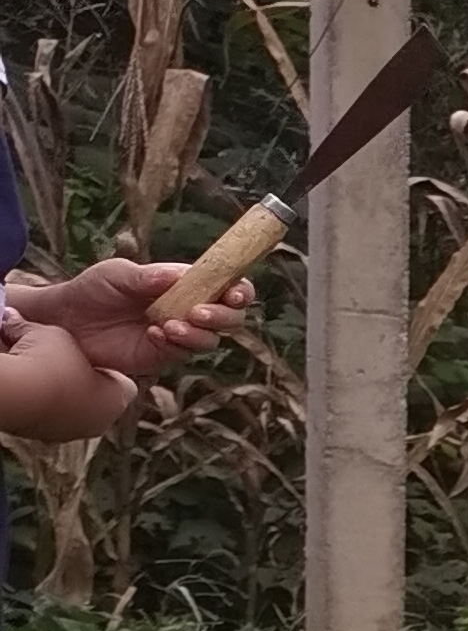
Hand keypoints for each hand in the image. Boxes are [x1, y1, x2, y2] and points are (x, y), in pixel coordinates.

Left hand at [11, 260, 248, 376]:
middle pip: (231, 318)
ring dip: (198, 334)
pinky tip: (153, 335)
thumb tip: (181, 275)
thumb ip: (148, 276)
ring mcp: (178, 335)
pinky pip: (184, 354)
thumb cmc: (92, 290)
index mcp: (186, 285)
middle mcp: (189, 310)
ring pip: (211, 340)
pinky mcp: (163, 356)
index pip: (227, 287)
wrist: (64, 321)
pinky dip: (175, 344)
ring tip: (169, 326)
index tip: (235, 293)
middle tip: (199, 313)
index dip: (240, 290)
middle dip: (223, 316)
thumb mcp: (116, 274)